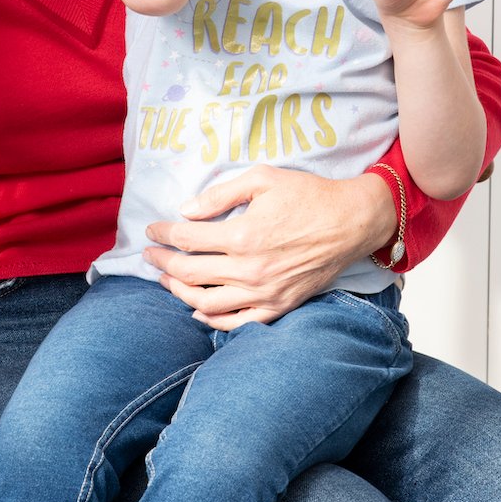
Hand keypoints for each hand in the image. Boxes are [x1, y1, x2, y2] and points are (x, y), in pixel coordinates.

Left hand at [143, 165, 393, 328]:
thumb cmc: (308, 195)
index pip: (186, 239)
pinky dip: (211, 320)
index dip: (163, 233)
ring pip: (205, 302)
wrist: (351, 222)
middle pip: (189, 271)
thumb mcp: (263, 178)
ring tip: (166, 278)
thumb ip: (221, 194)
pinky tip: (196, 309)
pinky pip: (236, 323)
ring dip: (178, 290)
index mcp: (243, 235)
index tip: (152, 230)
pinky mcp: (278, 306)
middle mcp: (250, 269)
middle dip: (162, 262)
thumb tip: (186, 211)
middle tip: (149, 255)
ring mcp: (264, 292)